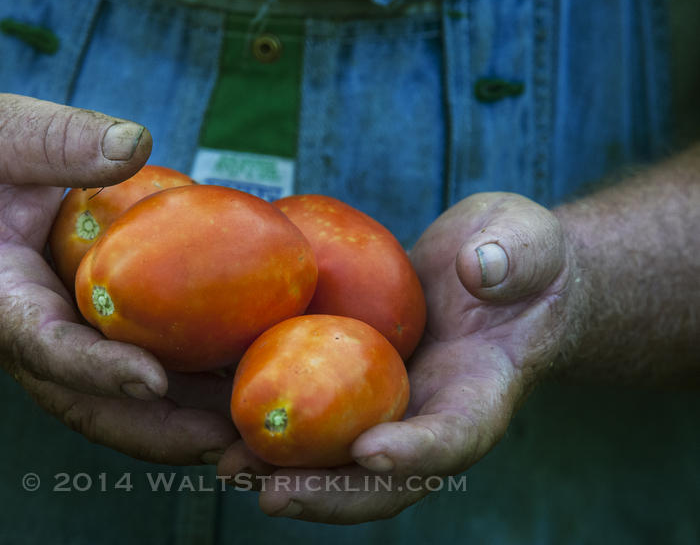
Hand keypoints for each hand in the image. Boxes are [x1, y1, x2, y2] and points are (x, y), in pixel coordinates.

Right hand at [0, 92, 237, 463]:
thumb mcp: (3, 133)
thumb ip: (62, 141)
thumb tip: (136, 144)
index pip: (43, 344)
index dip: (97, 369)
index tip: (154, 381)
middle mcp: (22, 335)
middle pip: (85, 405)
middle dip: (156, 433)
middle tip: (229, 443)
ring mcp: (50, 340)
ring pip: (110, 404)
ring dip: (176, 425)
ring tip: (246, 430)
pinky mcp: (75, 330)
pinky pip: (123, 372)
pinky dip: (176, 390)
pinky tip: (232, 377)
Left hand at [217, 192, 585, 522]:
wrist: (489, 268)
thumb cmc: (519, 258)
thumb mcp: (527, 246)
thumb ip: (515, 257)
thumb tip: (482, 268)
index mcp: (478, 394)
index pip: (453, 437)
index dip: (414, 453)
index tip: (369, 452)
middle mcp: (424, 415)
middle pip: (377, 476)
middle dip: (326, 491)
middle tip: (268, 491)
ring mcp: (382, 403)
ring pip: (329, 454)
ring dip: (277, 466)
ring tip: (220, 462)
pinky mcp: (346, 379)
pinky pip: (304, 406)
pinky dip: (259, 413)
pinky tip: (209, 407)